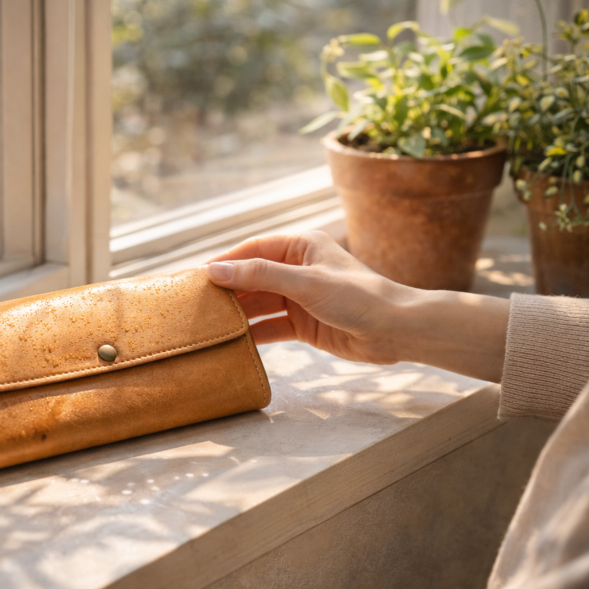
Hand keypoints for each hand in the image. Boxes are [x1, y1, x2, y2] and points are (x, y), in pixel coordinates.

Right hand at [207, 232, 508, 381]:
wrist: (397, 331)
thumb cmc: (359, 297)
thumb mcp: (306, 283)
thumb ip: (260, 276)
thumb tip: (216, 270)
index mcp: (300, 246)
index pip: (250, 250)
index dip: (223, 263)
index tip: (193, 277)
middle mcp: (296, 269)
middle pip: (250, 278)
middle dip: (225, 290)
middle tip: (192, 304)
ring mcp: (299, 298)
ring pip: (258, 304)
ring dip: (236, 314)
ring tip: (205, 324)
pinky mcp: (303, 324)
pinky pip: (270, 327)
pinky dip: (252, 334)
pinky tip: (231, 342)